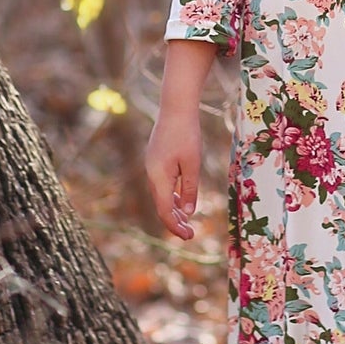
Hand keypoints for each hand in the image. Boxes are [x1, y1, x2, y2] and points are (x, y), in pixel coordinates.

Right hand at [146, 107, 202, 239]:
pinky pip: (162, 185)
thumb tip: (188, 211)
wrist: (175, 107)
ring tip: (187, 222)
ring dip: (173, 210)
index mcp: (159, 176)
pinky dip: (172, 196)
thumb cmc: (187, 133)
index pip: (165, 210)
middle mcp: (151, 174)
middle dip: (175, 221)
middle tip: (191, 234)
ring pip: (161, 195)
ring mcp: (152, 166)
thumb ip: (189, 188)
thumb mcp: (192, 163)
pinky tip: (182, 202)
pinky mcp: (155, 160)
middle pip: (161, 205)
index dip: (176, 226)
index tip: (190, 236)